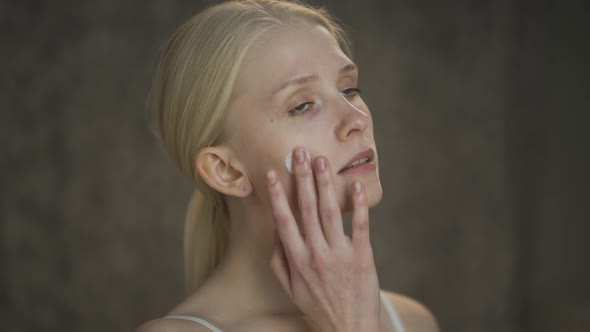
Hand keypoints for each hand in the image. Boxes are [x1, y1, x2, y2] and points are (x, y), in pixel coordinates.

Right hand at [267, 148, 380, 331]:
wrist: (350, 328)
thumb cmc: (318, 306)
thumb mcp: (290, 288)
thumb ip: (279, 260)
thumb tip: (275, 231)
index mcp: (297, 260)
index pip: (284, 220)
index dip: (278, 195)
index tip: (275, 173)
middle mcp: (316, 254)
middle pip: (307, 209)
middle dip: (303, 178)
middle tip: (300, 153)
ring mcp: (340, 254)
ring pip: (330, 212)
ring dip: (325, 184)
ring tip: (322, 161)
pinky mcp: (362, 257)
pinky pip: (360, 226)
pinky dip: (359, 205)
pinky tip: (356, 185)